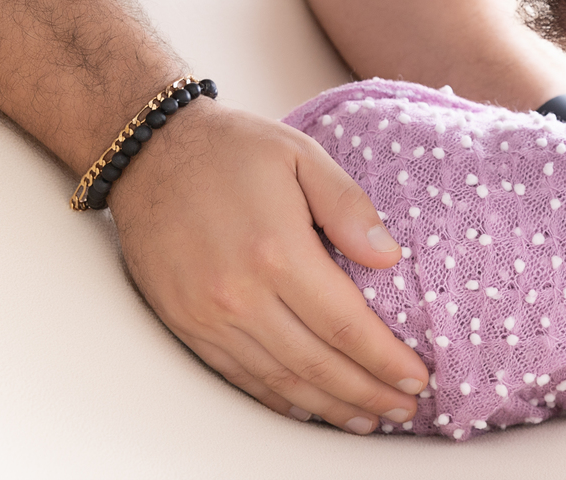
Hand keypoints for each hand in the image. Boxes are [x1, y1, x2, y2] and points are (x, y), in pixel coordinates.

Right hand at [106, 101, 428, 433]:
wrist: (148, 151)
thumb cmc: (231, 148)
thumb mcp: (302, 155)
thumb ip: (349, 207)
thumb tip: (389, 258)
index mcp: (277, 252)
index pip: (345, 325)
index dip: (385, 359)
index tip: (417, 377)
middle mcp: (239, 294)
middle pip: (317, 364)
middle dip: (368, 393)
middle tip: (405, 409)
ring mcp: (207, 315)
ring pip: (279, 379)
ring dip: (328, 405)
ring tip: (367, 417)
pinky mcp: (184, 323)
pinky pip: (237, 375)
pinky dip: (277, 398)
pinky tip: (307, 406)